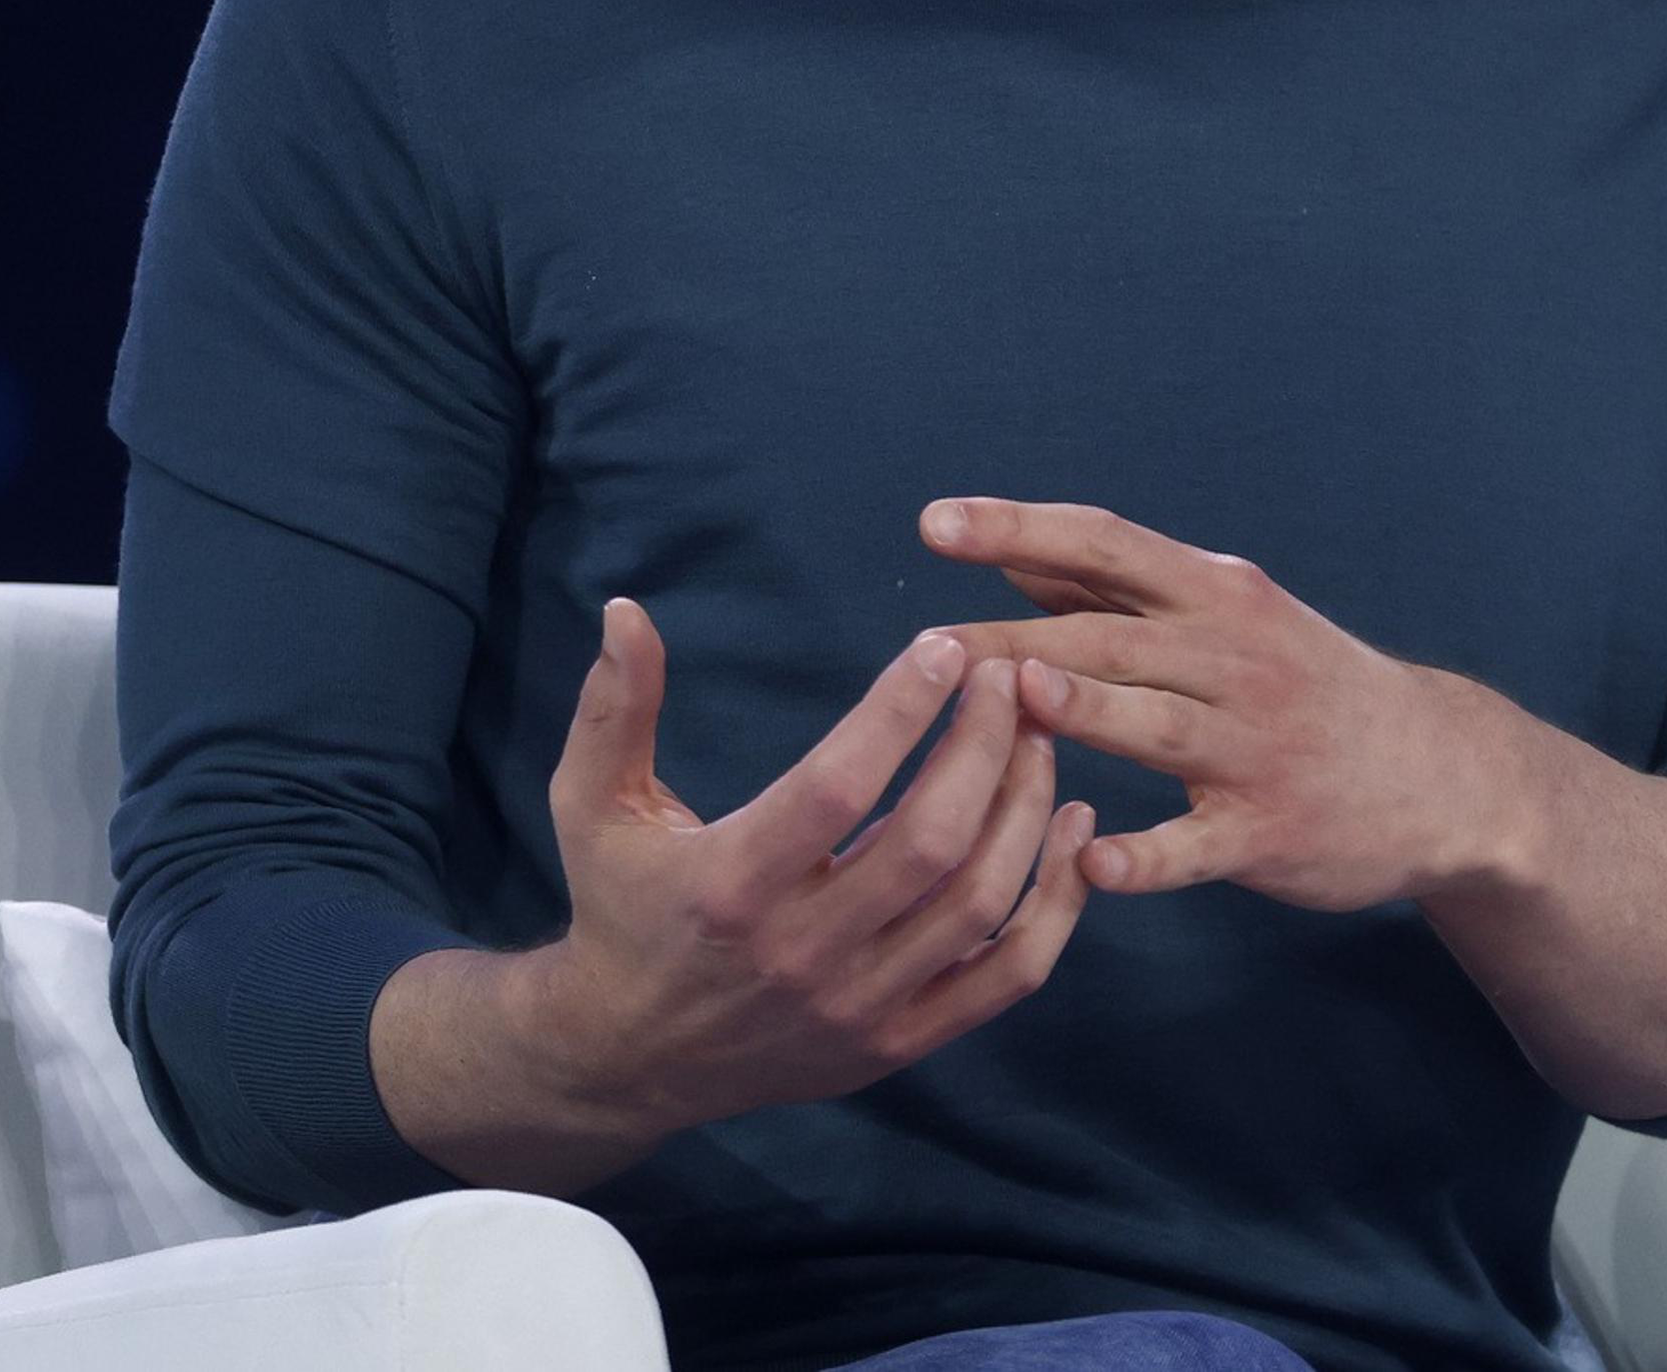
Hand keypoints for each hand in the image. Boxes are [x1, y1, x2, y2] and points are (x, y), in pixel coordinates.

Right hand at [536, 597, 1104, 1136]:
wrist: (627, 1057)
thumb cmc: (621, 907)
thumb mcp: (592, 805)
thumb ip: (614, 709)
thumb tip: (626, 610)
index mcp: (730, 884)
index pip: (838, 788)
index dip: (900, 712)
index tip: (942, 647)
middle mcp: (800, 952)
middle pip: (930, 841)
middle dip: (985, 746)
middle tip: (1010, 677)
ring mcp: (858, 1006)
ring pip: (979, 902)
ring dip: (1025, 807)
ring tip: (1040, 733)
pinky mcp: (899, 1042)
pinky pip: (1008, 975)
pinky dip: (1057, 903)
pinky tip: (1074, 828)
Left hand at [916, 497, 1500, 911]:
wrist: (1443, 774)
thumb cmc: (1306, 684)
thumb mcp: (1231, 616)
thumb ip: (1121, 590)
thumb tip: (1013, 551)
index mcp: (1218, 595)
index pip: (1108, 542)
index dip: (1019, 528)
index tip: (937, 522)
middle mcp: (1235, 659)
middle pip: (1112, 637)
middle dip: (1015, 639)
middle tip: (927, 646)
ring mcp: (1256, 747)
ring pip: (1157, 725)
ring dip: (1089, 710)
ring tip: (1021, 701)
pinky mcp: (1270, 830)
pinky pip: (1199, 845)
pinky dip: (1146, 855)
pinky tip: (1090, 859)